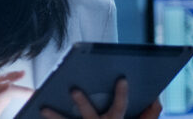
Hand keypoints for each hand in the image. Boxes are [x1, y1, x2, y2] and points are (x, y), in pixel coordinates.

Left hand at [40, 78, 162, 118]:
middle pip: (90, 116)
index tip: (121, 78)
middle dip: (82, 102)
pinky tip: (37, 115)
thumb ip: (150, 115)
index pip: (120, 108)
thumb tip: (155, 98)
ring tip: (43, 108)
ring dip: (55, 118)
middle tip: (73, 90)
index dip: (122, 94)